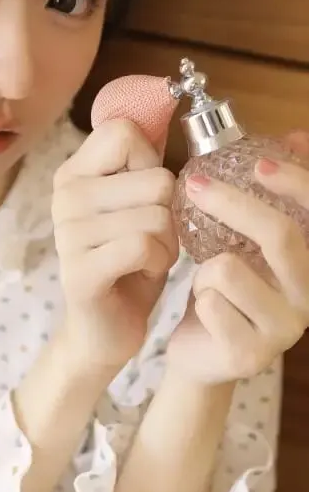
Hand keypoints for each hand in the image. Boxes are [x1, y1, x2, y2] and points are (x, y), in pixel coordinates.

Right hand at [52, 119, 179, 370]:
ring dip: (167, 243)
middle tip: (147, 239)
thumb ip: (142, 160)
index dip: (152, 163)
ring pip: (156, 215)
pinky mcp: (80, 272)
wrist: (105, 331)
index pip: (126, 132)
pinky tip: (140, 273)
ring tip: (144, 259)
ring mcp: (67, 235)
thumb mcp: (137, 202)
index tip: (141, 196)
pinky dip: (157, 262)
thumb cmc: (129, 262)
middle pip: (154, 177)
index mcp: (73, 173)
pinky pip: (144, 245)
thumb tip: (163, 104)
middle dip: (168, 214)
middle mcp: (63, 198)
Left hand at [167, 135, 308, 384]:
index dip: (296, 182)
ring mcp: (285, 330)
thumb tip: (296, 136)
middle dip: (232, 203)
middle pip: (279, 235)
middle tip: (194, 184)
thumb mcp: (249, 243)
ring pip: (229, 269)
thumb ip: (273, 198)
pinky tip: (204, 313)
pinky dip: (197, 300)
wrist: (201, 355)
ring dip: (204, 271)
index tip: (260, 162)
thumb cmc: (226, 292)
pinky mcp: (251, 354)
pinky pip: (211, 304)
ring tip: (207, 284)